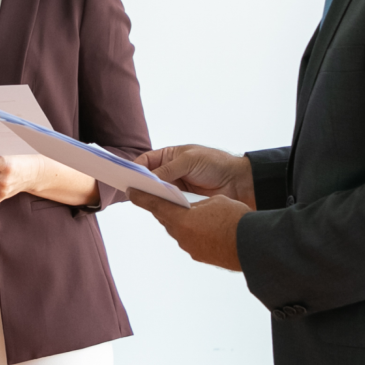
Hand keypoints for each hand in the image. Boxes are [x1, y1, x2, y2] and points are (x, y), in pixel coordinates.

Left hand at [129, 191, 250, 270]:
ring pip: (180, 231)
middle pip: (167, 219)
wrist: (251, 246)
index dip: (142, 197)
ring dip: (183, 222)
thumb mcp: (215, 201)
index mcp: (181, 219)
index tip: (131, 192)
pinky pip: (192, 240)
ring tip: (192, 214)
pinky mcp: (200, 255)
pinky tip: (205, 228)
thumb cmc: (234, 219)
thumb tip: (196, 211)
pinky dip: (195, 233)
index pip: (156, 205)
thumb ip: (198, 205)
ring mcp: (191, 247)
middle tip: (164, 199)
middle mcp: (182, 235)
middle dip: (166, 209)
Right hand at [137, 144, 253, 206]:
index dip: (134, 168)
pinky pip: (167, 203)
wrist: (238, 182)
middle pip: (148, 179)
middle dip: (139, 184)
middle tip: (129, 191)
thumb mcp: (189, 161)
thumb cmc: (215, 164)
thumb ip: (168, 169)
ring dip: (150, 196)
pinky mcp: (182, 201)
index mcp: (169, 156)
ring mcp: (176, 187)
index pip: (145, 162)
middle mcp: (169, 171)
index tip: (126, 177)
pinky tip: (157, 208)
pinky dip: (162, 205)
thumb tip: (149, 179)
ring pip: (156, 192)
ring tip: (141, 200)